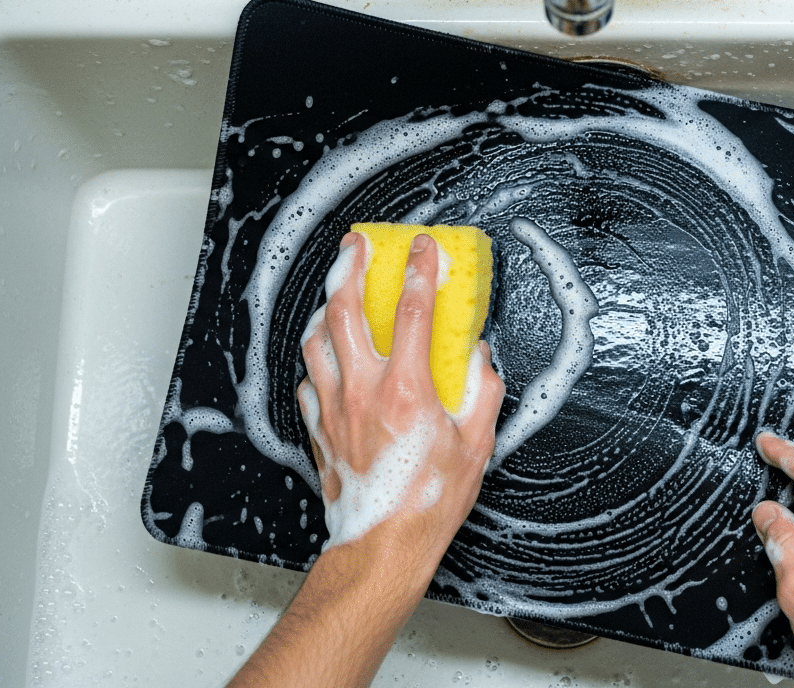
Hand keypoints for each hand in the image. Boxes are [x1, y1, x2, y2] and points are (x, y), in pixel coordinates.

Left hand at [298, 230, 505, 570]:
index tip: (422, 248)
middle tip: (356, 247)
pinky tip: (329, 354)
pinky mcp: (318, 427)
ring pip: (317, 339)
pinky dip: (318, 357)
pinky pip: (310, 378)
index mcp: (408, 390)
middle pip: (346, 310)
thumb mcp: (477, 444)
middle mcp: (364, 391)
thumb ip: (483, 390)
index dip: (419, 271)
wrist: (383, 546)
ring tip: (338, 293)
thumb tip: (480, 357)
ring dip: (327, 308)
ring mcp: (334, 407)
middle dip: (350, 269)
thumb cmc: (429, 502)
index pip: (413, 311)